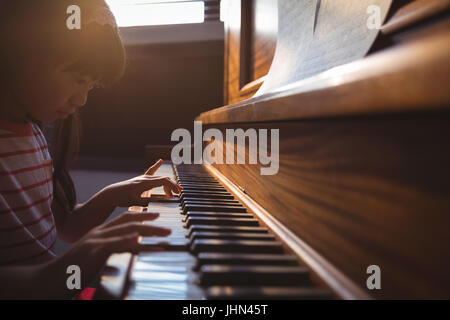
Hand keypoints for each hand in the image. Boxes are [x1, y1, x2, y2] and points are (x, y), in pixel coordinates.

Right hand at [52, 211, 170, 290]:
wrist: (50, 279)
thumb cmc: (73, 272)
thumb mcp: (96, 258)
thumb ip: (112, 251)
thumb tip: (129, 251)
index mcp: (99, 233)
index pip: (124, 219)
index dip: (141, 215)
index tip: (156, 215)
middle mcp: (99, 233)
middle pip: (130, 222)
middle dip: (151, 223)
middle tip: (167, 226)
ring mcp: (96, 241)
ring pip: (128, 231)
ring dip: (149, 232)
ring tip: (164, 234)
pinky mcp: (93, 251)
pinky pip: (115, 244)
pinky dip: (129, 242)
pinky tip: (141, 242)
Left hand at [101, 159, 181, 206]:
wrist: (111, 194)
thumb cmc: (122, 198)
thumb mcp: (136, 202)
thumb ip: (150, 201)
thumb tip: (163, 201)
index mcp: (145, 183)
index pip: (164, 181)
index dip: (172, 186)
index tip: (178, 194)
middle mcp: (145, 178)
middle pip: (164, 179)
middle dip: (173, 186)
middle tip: (179, 194)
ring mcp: (143, 178)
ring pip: (159, 178)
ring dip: (168, 184)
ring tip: (173, 192)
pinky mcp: (140, 179)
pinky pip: (150, 171)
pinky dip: (156, 166)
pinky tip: (160, 161)